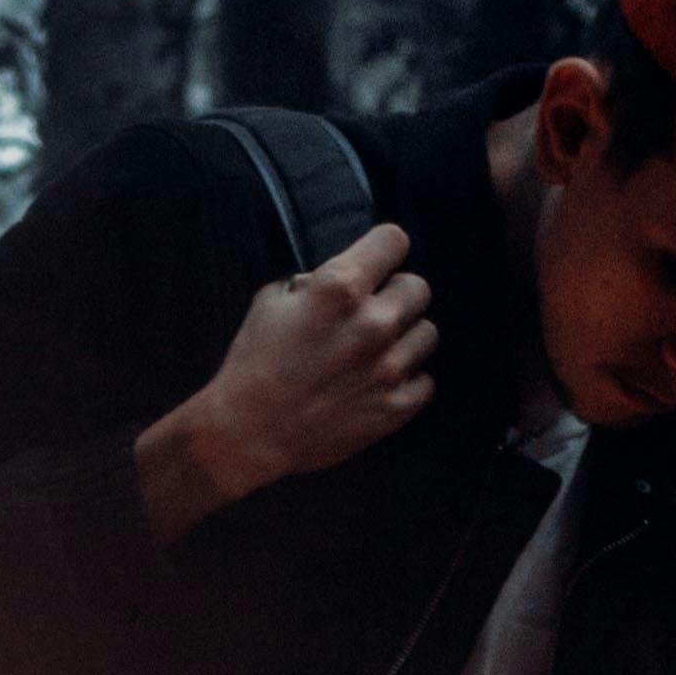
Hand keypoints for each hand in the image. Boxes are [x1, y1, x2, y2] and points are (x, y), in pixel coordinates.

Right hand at [137, 217, 430, 539]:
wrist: (248, 433)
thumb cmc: (254, 363)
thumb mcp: (271, 301)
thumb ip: (314, 282)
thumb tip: (343, 280)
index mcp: (339, 288)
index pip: (394, 241)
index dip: (384, 250)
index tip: (377, 263)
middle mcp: (372, 322)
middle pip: (418, 287)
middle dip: (397, 295)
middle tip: (373, 313)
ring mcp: (389, 367)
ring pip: (427, 333)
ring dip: (404, 339)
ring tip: (376, 352)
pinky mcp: (396, 407)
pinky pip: (425, 381)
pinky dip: (407, 381)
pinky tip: (379, 384)